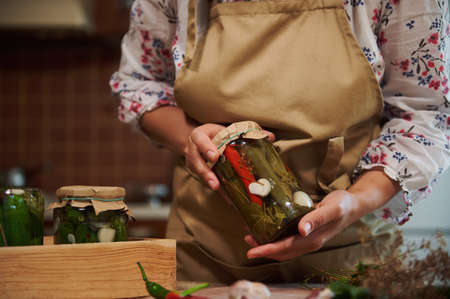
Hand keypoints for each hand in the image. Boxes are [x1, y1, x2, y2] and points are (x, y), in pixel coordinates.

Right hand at [183, 124, 275, 189]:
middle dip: (205, 172)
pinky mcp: (197, 173)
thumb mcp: (226, 129)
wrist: (198, 140)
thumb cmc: (215, 134)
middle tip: (215, 182)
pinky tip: (228, 199)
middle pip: (196, 161)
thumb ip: (247, 132)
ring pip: (198, 173)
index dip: (206, 148)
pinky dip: (218, 191)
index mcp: (199, 135)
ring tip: (217, 190)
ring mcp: (193, 163)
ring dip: (208, 182)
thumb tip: (271, 137)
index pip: (200, 140)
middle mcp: (193, 150)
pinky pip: (206, 183)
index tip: (215, 156)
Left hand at [245, 169, 399, 260]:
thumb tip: (302, 230)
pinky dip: (275, 239)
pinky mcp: (307, 234)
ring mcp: (308, 239)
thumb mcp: (331, 208)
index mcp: (313, 239)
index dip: (267, 250)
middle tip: (247, 241)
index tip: (252, 251)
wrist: (354, 205)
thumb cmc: (342, 205)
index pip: (286, 248)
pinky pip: (288, 241)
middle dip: (264, 249)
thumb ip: (316, 219)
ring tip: (252, 236)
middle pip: (283, 252)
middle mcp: (309, 242)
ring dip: (268, 246)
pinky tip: (268, 229)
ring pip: (285, 248)